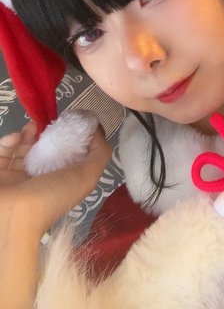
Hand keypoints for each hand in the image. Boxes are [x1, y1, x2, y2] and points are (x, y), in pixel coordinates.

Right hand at [0, 120, 111, 235]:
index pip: (69, 155)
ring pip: (23, 148)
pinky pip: (4, 151)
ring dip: (28, 134)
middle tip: (49, 121)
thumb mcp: (87, 176)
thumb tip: (97, 130)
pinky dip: (10, 141)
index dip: (74, 137)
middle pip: (46, 149)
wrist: (12, 217)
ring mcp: (17, 176)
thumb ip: (99, 153)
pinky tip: (16, 138)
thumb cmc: (52, 196)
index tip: (74, 120)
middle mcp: (40, 179)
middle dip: (49, 133)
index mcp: (62, 181)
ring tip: (32, 125)